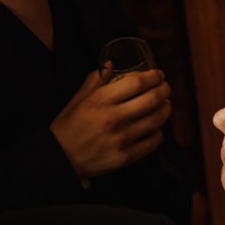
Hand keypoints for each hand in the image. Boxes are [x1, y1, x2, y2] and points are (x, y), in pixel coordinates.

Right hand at [50, 68, 171, 178]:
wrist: (58, 160)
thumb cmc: (68, 127)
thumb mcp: (77, 100)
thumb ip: (96, 80)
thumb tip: (112, 63)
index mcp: (101, 101)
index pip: (137, 82)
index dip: (154, 76)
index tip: (159, 74)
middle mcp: (113, 118)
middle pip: (153, 98)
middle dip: (165, 89)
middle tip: (165, 88)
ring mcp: (121, 139)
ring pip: (158, 119)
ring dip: (166, 108)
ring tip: (164, 105)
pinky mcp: (126, 157)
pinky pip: (154, 141)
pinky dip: (159, 131)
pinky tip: (155, 127)